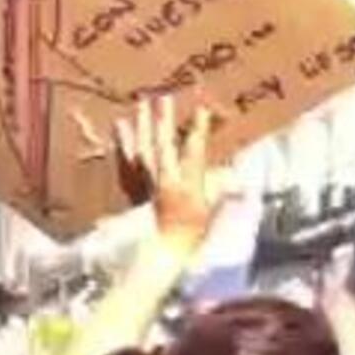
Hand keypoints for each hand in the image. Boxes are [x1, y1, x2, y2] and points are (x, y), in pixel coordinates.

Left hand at [113, 92, 227, 250]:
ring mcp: (146, 186)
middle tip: (162, 98)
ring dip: (139, 128)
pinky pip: (126, 166)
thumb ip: (221, 192)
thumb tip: (236, 177)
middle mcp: (164, 182)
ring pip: (141, 151)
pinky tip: (118, 132)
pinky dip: (122, 148)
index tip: (202, 108)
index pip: (194, 151)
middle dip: (163, 120)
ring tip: (136, 107)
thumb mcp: (212, 214)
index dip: (199, 129)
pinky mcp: (134, 192)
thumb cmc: (191, 237)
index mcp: (188, 186)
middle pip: (162, 145)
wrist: (163, 256)